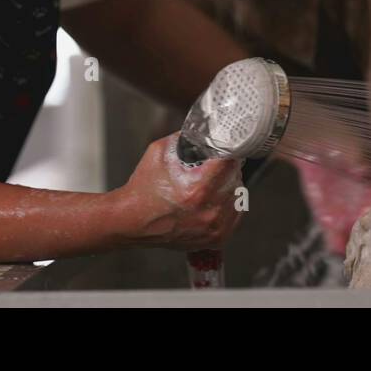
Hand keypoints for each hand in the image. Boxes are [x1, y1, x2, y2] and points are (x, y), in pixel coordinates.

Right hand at [112, 134, 242, 250]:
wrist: (132, 220)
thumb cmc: (143, 190)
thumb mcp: (159, 152)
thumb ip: (184, 138)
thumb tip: (204, 132)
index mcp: (198, 189)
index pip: (229, 162)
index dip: (228, 152)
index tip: (225, 149)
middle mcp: (210, 211)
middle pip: (236, 178)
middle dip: (226, 169)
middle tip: (212, 167)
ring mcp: (215, 227)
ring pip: (238, 196)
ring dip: (227, 187)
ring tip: (209, 186)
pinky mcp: (216, 238)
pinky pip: (235, 215)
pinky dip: (227, 206)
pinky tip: (212, 201)